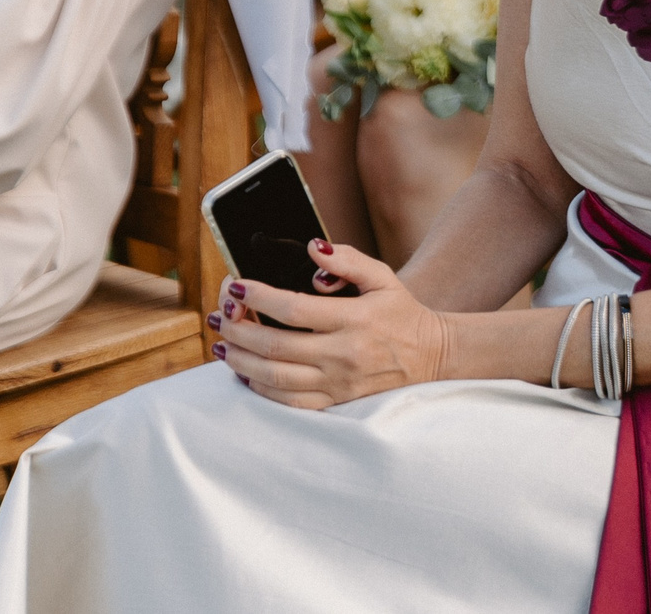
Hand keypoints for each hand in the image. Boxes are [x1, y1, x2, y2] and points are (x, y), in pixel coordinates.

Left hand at [214, 241, 450, 408]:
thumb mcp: (382, 276)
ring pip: (275, 377)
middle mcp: (343, 354)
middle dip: (239, 329)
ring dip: (241, 360)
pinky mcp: (336, 401)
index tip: (236, 286)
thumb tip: (311, 248)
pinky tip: (245, 372)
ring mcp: (338, 382)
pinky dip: (260, 388)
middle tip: (220, 315)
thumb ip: (347, 259)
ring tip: (222, 343)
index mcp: (354, 319)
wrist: (431, 356)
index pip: (294, 309)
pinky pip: (289, 400)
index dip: (259, 297)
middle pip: (276, 345)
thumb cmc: (401, 312)